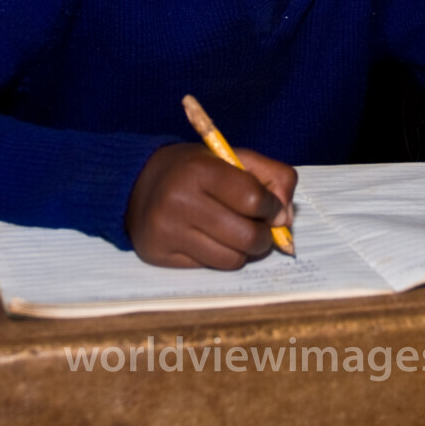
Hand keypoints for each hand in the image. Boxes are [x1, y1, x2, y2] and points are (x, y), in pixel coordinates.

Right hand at [126, 143, 295, 269]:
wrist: (137, 184)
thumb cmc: (195, 171)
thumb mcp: (233, 158)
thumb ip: (272, 177)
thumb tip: (287, 218)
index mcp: (201, 170)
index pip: (253, 199)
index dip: (273, 207)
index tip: (273, 208)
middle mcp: (180, 201)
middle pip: (247, 237)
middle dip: (264, 236)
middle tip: (260, 228)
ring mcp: (167, 231)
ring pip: (232, 259)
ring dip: (244, 250)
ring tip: (235, 233)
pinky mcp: (159, 255)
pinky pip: (210, 267)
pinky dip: (219, 256)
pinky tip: (209, 239)